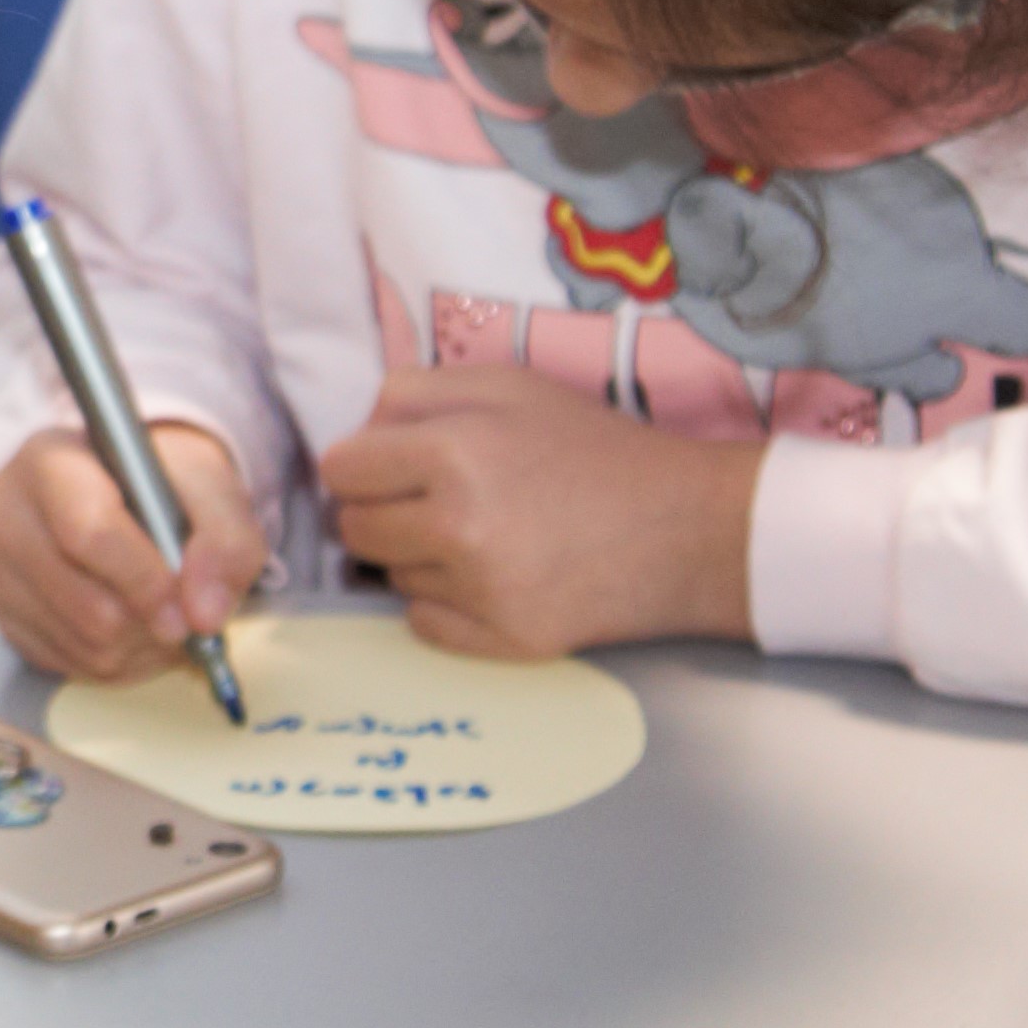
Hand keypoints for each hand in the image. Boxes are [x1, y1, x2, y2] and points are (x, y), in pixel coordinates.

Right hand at [0, 420, 268, 682]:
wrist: (117, 485)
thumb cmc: (159, 483)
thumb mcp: (210, 487)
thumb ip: (226, 539)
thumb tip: (204, 613)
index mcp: (50, 461)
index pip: (89, 532)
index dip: (146, 582)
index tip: (188, 614)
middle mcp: (5, 513)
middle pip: (87, 604)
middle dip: (151, 622)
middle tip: (182, 614)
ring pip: (82, 643)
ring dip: (139, 647)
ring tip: (160, 616)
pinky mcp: (1, 614)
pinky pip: (66, 665)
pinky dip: (113, 660)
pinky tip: (130, 628)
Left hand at [317, 364, 759, 653]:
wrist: (687, 528)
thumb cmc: (592, 448)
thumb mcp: (508, 386)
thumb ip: (416, 392)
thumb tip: (357, 428)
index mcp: (452, 452)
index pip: (340, 470)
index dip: (363, 464)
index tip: (394, 466)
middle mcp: (457, 526)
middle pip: (354, 529)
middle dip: (382, 511)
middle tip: (437, 501)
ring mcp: (480, 592)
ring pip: (391, 577)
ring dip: (419, 556)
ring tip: (484, 535)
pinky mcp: (504, 641)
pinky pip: (422, 624)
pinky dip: (445, 604)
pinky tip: (493, 577)